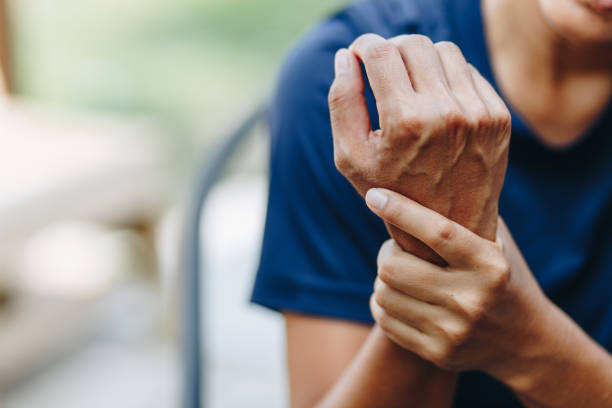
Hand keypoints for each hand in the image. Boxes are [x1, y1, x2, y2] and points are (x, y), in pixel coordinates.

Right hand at [329, 34, 510, 261]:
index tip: (357, 56)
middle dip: (389, 49)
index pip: (379, 52)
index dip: (362, 47)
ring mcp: (478, 113)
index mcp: (405, 122)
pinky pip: (468, 71)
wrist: (449, 227)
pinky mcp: (498, 116)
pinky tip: (434, 100)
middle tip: (380, 70)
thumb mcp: (351, 157)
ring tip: (408, 85)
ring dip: (419, 59)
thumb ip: (342, 103)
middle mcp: (446, 113)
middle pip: (412, 43)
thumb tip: (345, 57)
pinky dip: (446, 76)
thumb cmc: (390, 192)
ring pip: (443, 50)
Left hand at [364, 188, 554, 382]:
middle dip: (386, 252)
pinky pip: (384, 319)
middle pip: (392, 267)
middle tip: (396, 249)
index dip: (400, 210)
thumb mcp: (497, 243)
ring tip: (400, 273)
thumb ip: (469, 212)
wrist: (526, 343)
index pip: (437, 232)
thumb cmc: (504, 278)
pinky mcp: (437, 353)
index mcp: (490, 265)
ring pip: (383, 293)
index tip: (374, 195)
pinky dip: (383, 303)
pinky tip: (399, 296)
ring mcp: (453, 331)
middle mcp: (471, 300)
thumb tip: (426, 172)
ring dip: (383, 278)